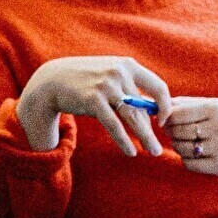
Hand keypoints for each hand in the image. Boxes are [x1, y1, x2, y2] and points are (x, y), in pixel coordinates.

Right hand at [18, 57, 168, 155]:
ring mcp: (106, 86)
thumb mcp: (109, 76)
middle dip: (153, 130)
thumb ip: (129, 88)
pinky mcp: (93, 100)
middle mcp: (119, 73)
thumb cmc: (86, 81)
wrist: (52, 80)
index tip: (163, 121)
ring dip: (145, 137)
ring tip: (153, 151)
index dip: (165, 106)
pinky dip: (124, 140)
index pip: (157, 86)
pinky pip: (114, 125)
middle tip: (158, 148)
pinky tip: (130, 152)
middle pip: (144, 107)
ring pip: (132, 117)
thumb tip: (153, 111)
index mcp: (128, 65)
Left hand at [158, 96, 217, 178]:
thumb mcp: (213, 105)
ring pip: (181, 149)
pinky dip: (186, 159)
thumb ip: (186, 104)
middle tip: (172, 131)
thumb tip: (157, 106)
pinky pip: (189, 164)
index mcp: (216, 109)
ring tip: (185, 141)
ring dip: (177, 145)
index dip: (166, 118)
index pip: (177, 114)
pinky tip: (194, 153)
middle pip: (178, 132)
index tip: (164, 120)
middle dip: (170, 132)